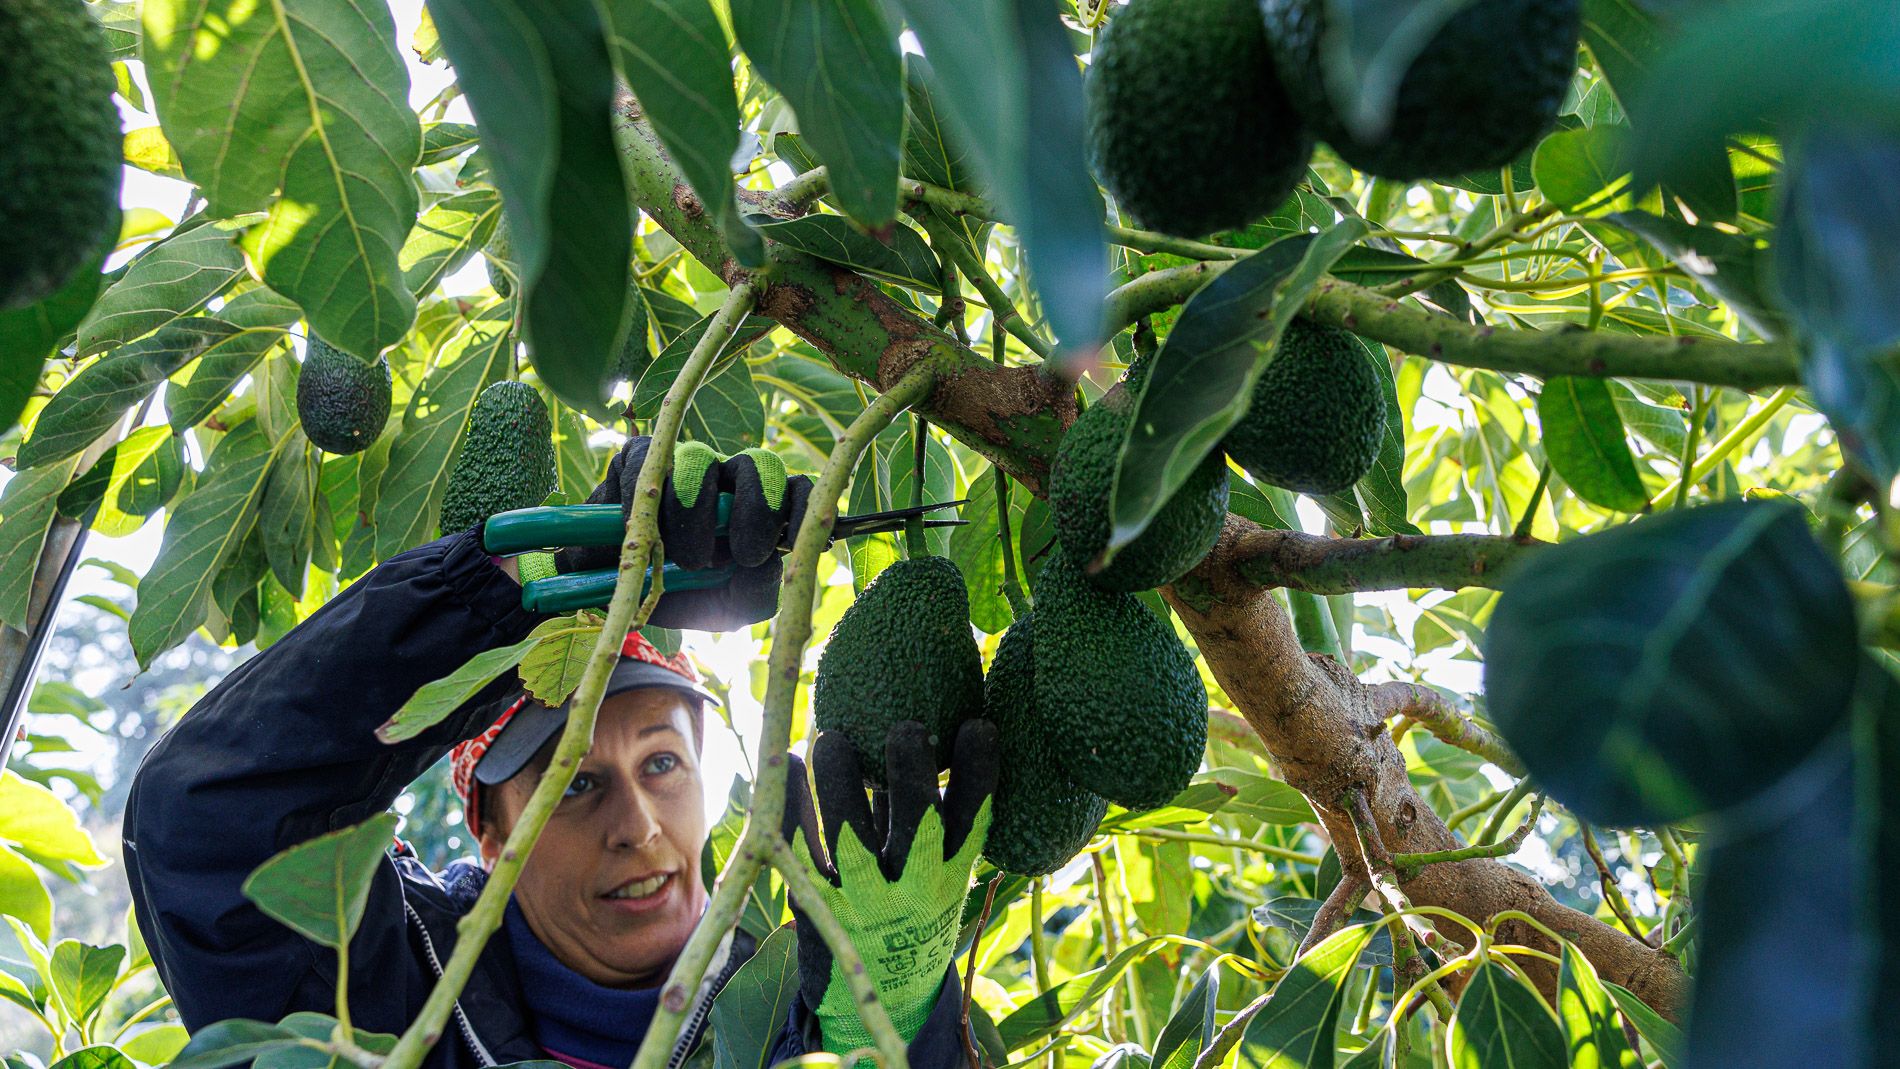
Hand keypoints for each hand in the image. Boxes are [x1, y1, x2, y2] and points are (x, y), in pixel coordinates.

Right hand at [556, 438, 811, 629]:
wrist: (615, 593)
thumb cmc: (679, 594)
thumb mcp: (725, 607)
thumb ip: (757, 593)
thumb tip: (769, 563)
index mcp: (756, 509)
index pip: (795, 488)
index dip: (799, 507)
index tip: (789, 545)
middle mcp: (726, 479)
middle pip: (759, 464)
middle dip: (757, 509)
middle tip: (744, 555)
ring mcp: (682, 462)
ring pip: (702, 458)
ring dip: (697, 512)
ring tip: (690, 561)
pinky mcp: (637, 459)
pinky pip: (648, 458)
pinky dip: (646, 497)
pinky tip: (644, 531)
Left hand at [782, 719, 997, 1054]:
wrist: (883, 1000)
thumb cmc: (914, 917)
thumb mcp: (937, 878)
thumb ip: (931, 822)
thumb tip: (929, 736)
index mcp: (948, 875)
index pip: (971, 818)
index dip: (977, 772)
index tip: (978, 724)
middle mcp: (911, 888)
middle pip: (916, 824)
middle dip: (912, 774)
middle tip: (907, 727)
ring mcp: (862, 898)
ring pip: (850, 835)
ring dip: (841, 783)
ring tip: (833, 739)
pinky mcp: (818, 904)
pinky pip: (802, 848)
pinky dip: (794, 805)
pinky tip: (791, 764)